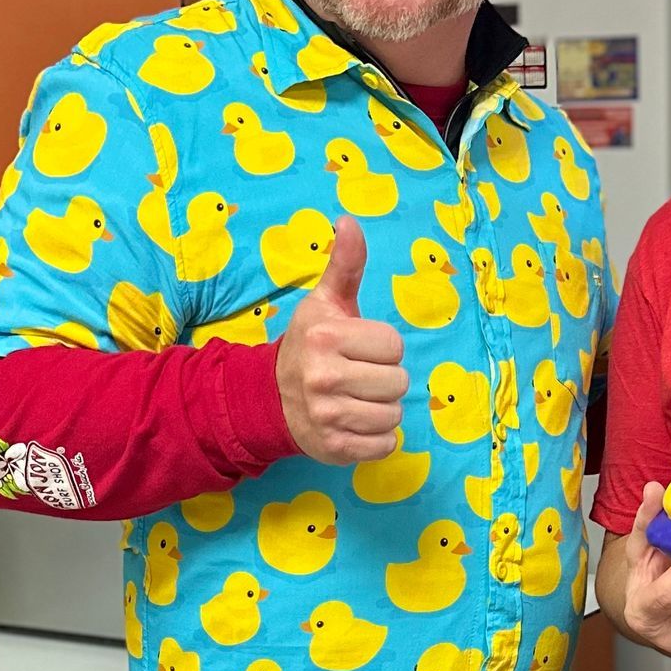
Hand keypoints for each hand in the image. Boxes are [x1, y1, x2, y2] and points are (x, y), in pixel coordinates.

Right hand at [273, 217, 409, 464]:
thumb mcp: (325, 303)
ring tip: (356, 399)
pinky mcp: (334, 448)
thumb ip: (345, 265)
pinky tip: (355, 423)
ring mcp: (327, 416)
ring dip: (382, 408)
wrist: (270, 397)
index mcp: (325, 337)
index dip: (383, 348)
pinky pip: (385, 445)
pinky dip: (377, 438)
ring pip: (394, 415)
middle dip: (385, 379)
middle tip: (358, 376)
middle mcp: (322, 377)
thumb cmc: (310, 345)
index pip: (395, 347)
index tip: (359, 349)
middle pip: (399, 382)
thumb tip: (350, 222)